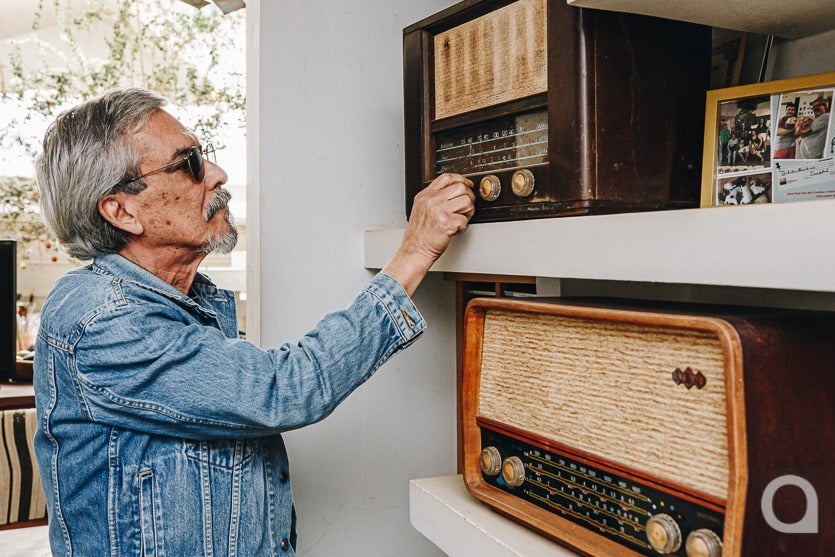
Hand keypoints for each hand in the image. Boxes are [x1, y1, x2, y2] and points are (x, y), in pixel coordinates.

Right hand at [381, 173, 474, 295]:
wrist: (415, 250)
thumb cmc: (419, 234)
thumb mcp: (421, 208)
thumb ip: (434, 198)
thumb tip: (454, 191)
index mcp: (425, 195)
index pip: (446, 178)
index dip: (461, 179)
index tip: (467, 184)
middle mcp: (432, 200)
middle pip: (460, 187)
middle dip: (468, 196)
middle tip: (467, 206)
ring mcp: (439, 211)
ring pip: (466, 201)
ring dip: (468, 211)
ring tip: (460, 218)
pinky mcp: (447, 223)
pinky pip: (465, 219)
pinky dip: (463, 226)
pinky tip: (455, 229)